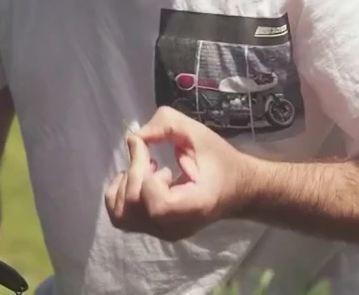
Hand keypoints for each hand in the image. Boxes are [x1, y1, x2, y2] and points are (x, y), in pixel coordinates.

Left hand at [104, 106, 255, 240]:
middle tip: (149, 158)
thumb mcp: (200, 134)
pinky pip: (123, 218)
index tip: (156, 159)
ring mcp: (164, 232)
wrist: (237, 190)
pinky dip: (121, 196)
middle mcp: (176, 227)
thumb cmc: (221, 162)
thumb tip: (134, 137)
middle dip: (133, 175)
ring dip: (123, 186)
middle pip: (133, 208)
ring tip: (143, 171)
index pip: (158, 205)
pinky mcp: (155, 230)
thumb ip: (167, 125)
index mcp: (195, 207)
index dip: (147, 179)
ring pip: (121, 216)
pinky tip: (140, 181)